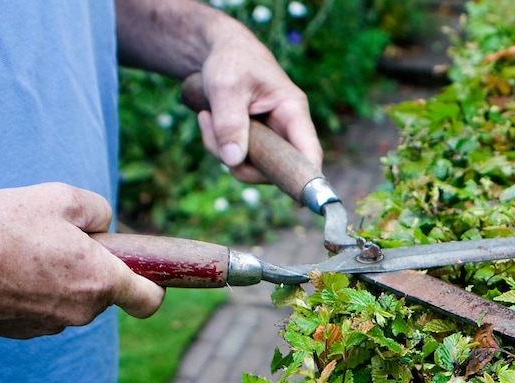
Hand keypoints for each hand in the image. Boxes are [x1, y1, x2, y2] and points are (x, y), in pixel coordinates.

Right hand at [0, 183, 165, 338]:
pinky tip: (8, 269)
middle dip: (92, 268)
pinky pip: (42, 308)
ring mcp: (48, 326)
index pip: (149, 300)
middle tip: (58, 240)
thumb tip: (104, 227)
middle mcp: (80, 311)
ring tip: (25, 251)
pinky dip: (33, 291)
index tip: (143, 271)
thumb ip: (99, 210)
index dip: (153, 285)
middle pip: (104, 292)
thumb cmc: (1, 227)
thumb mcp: (60, 198)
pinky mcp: (20, 331)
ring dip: (60, 278)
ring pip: (71, 300)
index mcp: (100, 281)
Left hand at [195, 20, 321, 182]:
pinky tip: (208, 121)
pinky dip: (218, 146)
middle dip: (242, 161)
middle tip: (215, 140)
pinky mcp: (255, 140)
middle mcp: (287, 127)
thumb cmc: (230, 60)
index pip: (309, 152)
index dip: (307, 177)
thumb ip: (230, 123)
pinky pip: (239, 157)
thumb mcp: (225, 87)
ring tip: (206, 119)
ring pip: (253, 165)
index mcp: (292, 110)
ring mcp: (271, 136)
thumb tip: (233, 161)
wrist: (219, 49)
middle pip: (277, 167)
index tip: (299, 202)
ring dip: (222, 151)